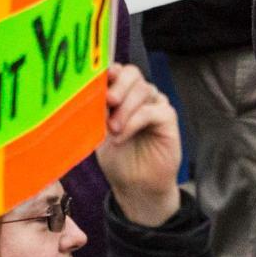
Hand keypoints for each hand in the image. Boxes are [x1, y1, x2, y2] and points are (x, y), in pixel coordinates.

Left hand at [95, 63, 181, 225]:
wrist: (135, 185)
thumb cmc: (117, 157)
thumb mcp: (100, 132)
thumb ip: (97, 112)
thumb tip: (88, 93)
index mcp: (121, 93)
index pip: (116, 71)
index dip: (108, 71)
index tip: (97, 80)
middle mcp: (139, 94)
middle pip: (132, 73)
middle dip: (118, 85)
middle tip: (108, 101)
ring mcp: (155, 103)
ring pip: (143, 90)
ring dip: (125, 109)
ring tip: (112, 129)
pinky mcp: (167, 117)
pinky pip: (152, 110)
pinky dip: (134, 122)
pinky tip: (121, 136)